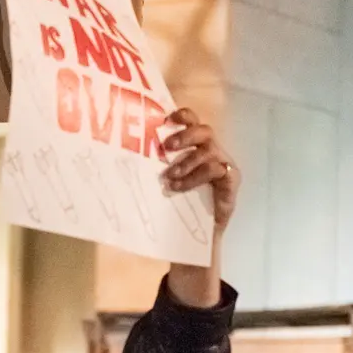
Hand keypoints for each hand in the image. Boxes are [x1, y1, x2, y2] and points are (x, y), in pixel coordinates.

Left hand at [161, 108, 238, 309]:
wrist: (196, 237)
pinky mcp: (231, 181)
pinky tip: (179, 187)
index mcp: (197, 147)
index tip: (164, 118)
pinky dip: (195, 177)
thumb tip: (120, 155)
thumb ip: (156, 166)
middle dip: (185, 135)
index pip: (193, 121)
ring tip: (169, 177)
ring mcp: (224, 165)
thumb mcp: (165, 182)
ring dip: (187, 162)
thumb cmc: (178, 206)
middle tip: (167, 146)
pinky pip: (217, 170)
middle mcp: (213, 152)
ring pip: (209, 151)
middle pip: (204, 130)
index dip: (182, 114)